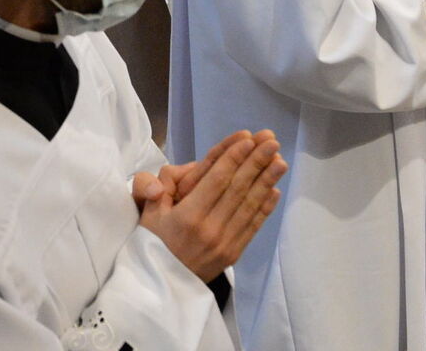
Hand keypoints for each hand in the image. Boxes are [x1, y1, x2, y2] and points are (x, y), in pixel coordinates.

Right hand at [137, 131, 284, 282]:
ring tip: (280, 161)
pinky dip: (265, 207)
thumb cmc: (152, 243)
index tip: (248, 138)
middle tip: (271, 140)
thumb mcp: (146, 214)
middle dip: (256, 162)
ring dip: (267, 181)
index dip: (234, 157)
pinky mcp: (234, 253)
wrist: (162, 286)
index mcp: (188, 216)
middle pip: (238, 189)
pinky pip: (253, 226)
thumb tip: (164, 181)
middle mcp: (211, 228)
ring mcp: (225, 243)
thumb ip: (151, 189)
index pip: (216, 180)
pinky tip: (274, 190)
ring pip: (249, 205)